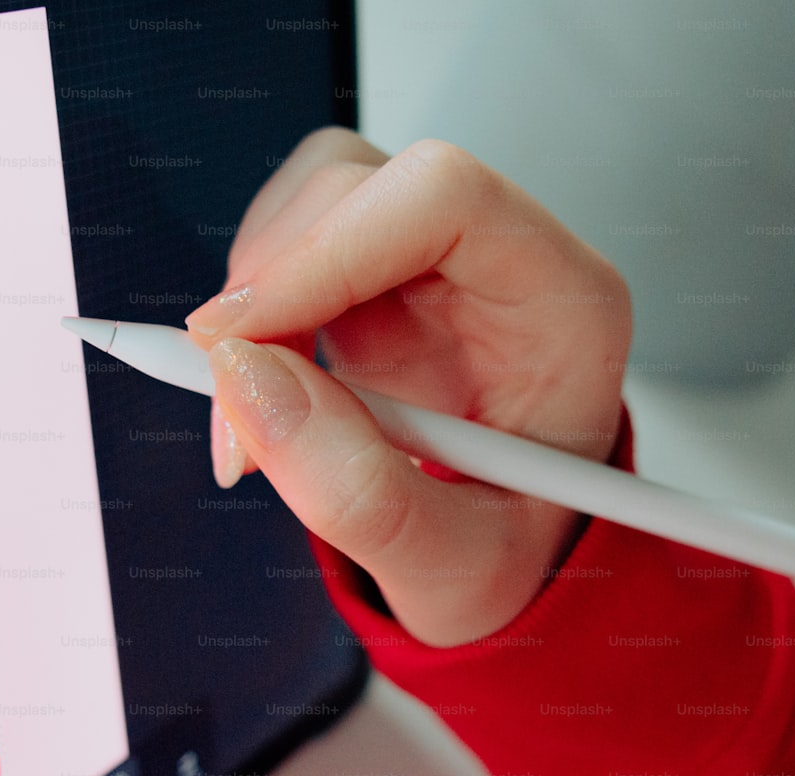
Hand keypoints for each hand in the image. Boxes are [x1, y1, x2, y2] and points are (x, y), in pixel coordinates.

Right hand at [185, 128, 630, 646]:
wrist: (501, 560)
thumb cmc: (509, 554)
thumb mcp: (456, 569)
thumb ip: (363, 495)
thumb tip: (245, 380)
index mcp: (564, 305)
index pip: (443, 199)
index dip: (328, 249)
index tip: (239, 340)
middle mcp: (501, 259)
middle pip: (361, 187)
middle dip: (269, 289)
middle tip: (231, 410)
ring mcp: (433, 261)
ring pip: (312, 206)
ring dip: (250, 305)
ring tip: (251, 424)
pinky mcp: (377, 278)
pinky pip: (289, 251)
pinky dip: (248, 320)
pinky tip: (263, 399)